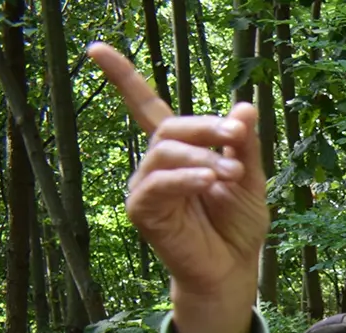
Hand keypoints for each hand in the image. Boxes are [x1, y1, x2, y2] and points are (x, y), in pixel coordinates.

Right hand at [87, 42, 265, 332]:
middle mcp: (156, 164)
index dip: (122, 77)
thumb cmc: (238, 226)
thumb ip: (244, 145)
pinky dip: (186, 177)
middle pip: (169, 128)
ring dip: (202, 155)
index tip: (96, 49)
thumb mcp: (249, 179)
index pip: (146, 106)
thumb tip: (245, 106)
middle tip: (236, 135)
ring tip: (231, 171)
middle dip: (205, 127)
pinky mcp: (143, 210)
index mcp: (179, 151)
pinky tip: (210, 180)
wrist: (233, 269)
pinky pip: (159, 184)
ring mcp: (146, 186)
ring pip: (164, 152)